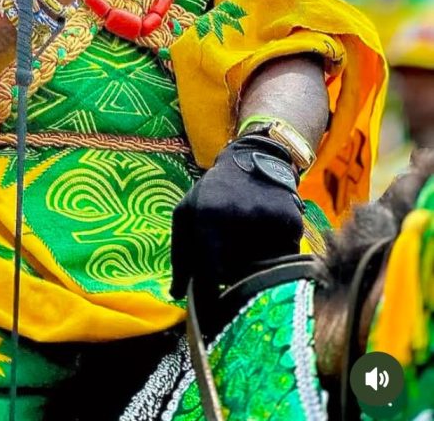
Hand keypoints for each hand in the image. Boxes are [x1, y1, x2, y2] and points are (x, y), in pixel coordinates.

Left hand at [169, 134, 304, 299]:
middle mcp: (238, 218)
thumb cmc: (212, 192)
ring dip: (252, 264)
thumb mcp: (185, 213)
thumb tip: (176, 294)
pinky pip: (281, 257)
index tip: (212, 310)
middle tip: (228, 256)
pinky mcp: (290, 221)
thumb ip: (180, 255)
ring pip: (260, 268)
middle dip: (230, 274)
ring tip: (246, 238)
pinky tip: (264, 232)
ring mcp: (266, 220)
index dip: (211, 296)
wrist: (253, 158)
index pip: (210, 274)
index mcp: (207, 218)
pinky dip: (273, 254)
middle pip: (237, 275)